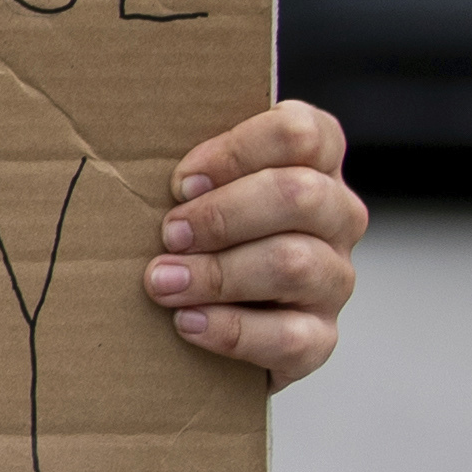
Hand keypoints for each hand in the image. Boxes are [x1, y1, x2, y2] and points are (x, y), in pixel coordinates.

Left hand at [151, 100, 365, 379]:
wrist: (208, 329)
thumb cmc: (198, 237)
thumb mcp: (200, 189)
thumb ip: (190, 168)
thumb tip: (134, 151)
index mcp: (316, 163)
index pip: (301, 133)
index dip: (237, 152)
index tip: (182, 182)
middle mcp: (338, 216)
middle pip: (300, 195)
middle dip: (222, 215)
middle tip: (169, 234)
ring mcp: (334, 278)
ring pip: (293, 264)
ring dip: (218, 273)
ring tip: (163, 282)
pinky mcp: (320, 338)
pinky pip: (288, 336)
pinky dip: (230, 329)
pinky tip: (188, 322)